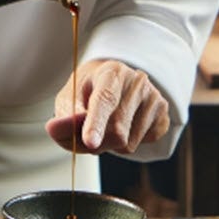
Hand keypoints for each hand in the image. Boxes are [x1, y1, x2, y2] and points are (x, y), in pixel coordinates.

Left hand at [45, 59, 169, 154]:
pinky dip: (128, 143)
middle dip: (98, 142)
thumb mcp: (70, 95)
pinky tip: (125, 125)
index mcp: (111, 72)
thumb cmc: (89, 89)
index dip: (95, 123)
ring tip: (107, 124)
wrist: (116, 80)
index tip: (89, 142)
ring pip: (129, 144)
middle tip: (87, 136)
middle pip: (116, 131)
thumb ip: (64, 114)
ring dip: (111, 145)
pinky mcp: (163, 114)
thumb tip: (54, 129)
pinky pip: (144, 144)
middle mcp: (137, 81)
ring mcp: (154, 97)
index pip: (104, 100)